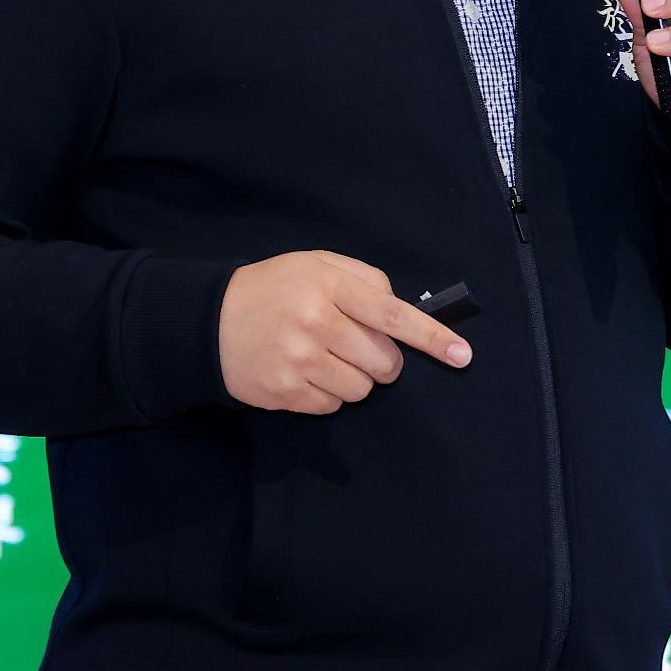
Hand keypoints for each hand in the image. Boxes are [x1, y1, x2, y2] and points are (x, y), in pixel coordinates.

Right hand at [219, 250, 471, 413]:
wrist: (209, 320)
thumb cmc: (274, 288)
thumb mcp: (316, 264)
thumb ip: (364, 280)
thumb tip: (404, 312)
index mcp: (328, 284)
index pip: (392, 314)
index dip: (431, 337)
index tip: (461, 355)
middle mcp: (316, 323)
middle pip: (384, 361)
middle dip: (384, 361)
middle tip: (361, 348)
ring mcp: (299, 361)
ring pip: (362, 389)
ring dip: (355, 379)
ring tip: (326, 358)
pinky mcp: (284, 392)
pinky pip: (332, 406)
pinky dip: (328, 394)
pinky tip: (305, 373)